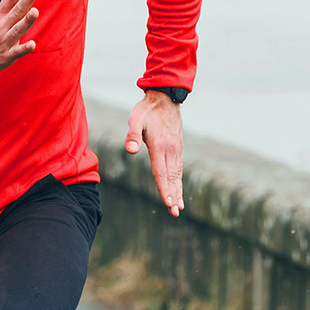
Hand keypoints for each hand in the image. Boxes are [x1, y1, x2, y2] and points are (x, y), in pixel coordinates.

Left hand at [125, 90, 183, 216]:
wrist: (165, 97)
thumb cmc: (147, 109)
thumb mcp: (135, 118)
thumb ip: (132, 134)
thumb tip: (130, 150)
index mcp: (160, 146)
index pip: (161, 172)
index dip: (164, 189)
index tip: (168, 203)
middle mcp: (171, 150)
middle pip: (172, 177)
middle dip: (174, 195)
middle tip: (175, 212)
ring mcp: (177, 149)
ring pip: (177, 174)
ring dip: (178, 191)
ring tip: (179, 207)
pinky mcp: (178, 147)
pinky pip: (179, 168)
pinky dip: (179, 181)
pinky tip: (179, 189)